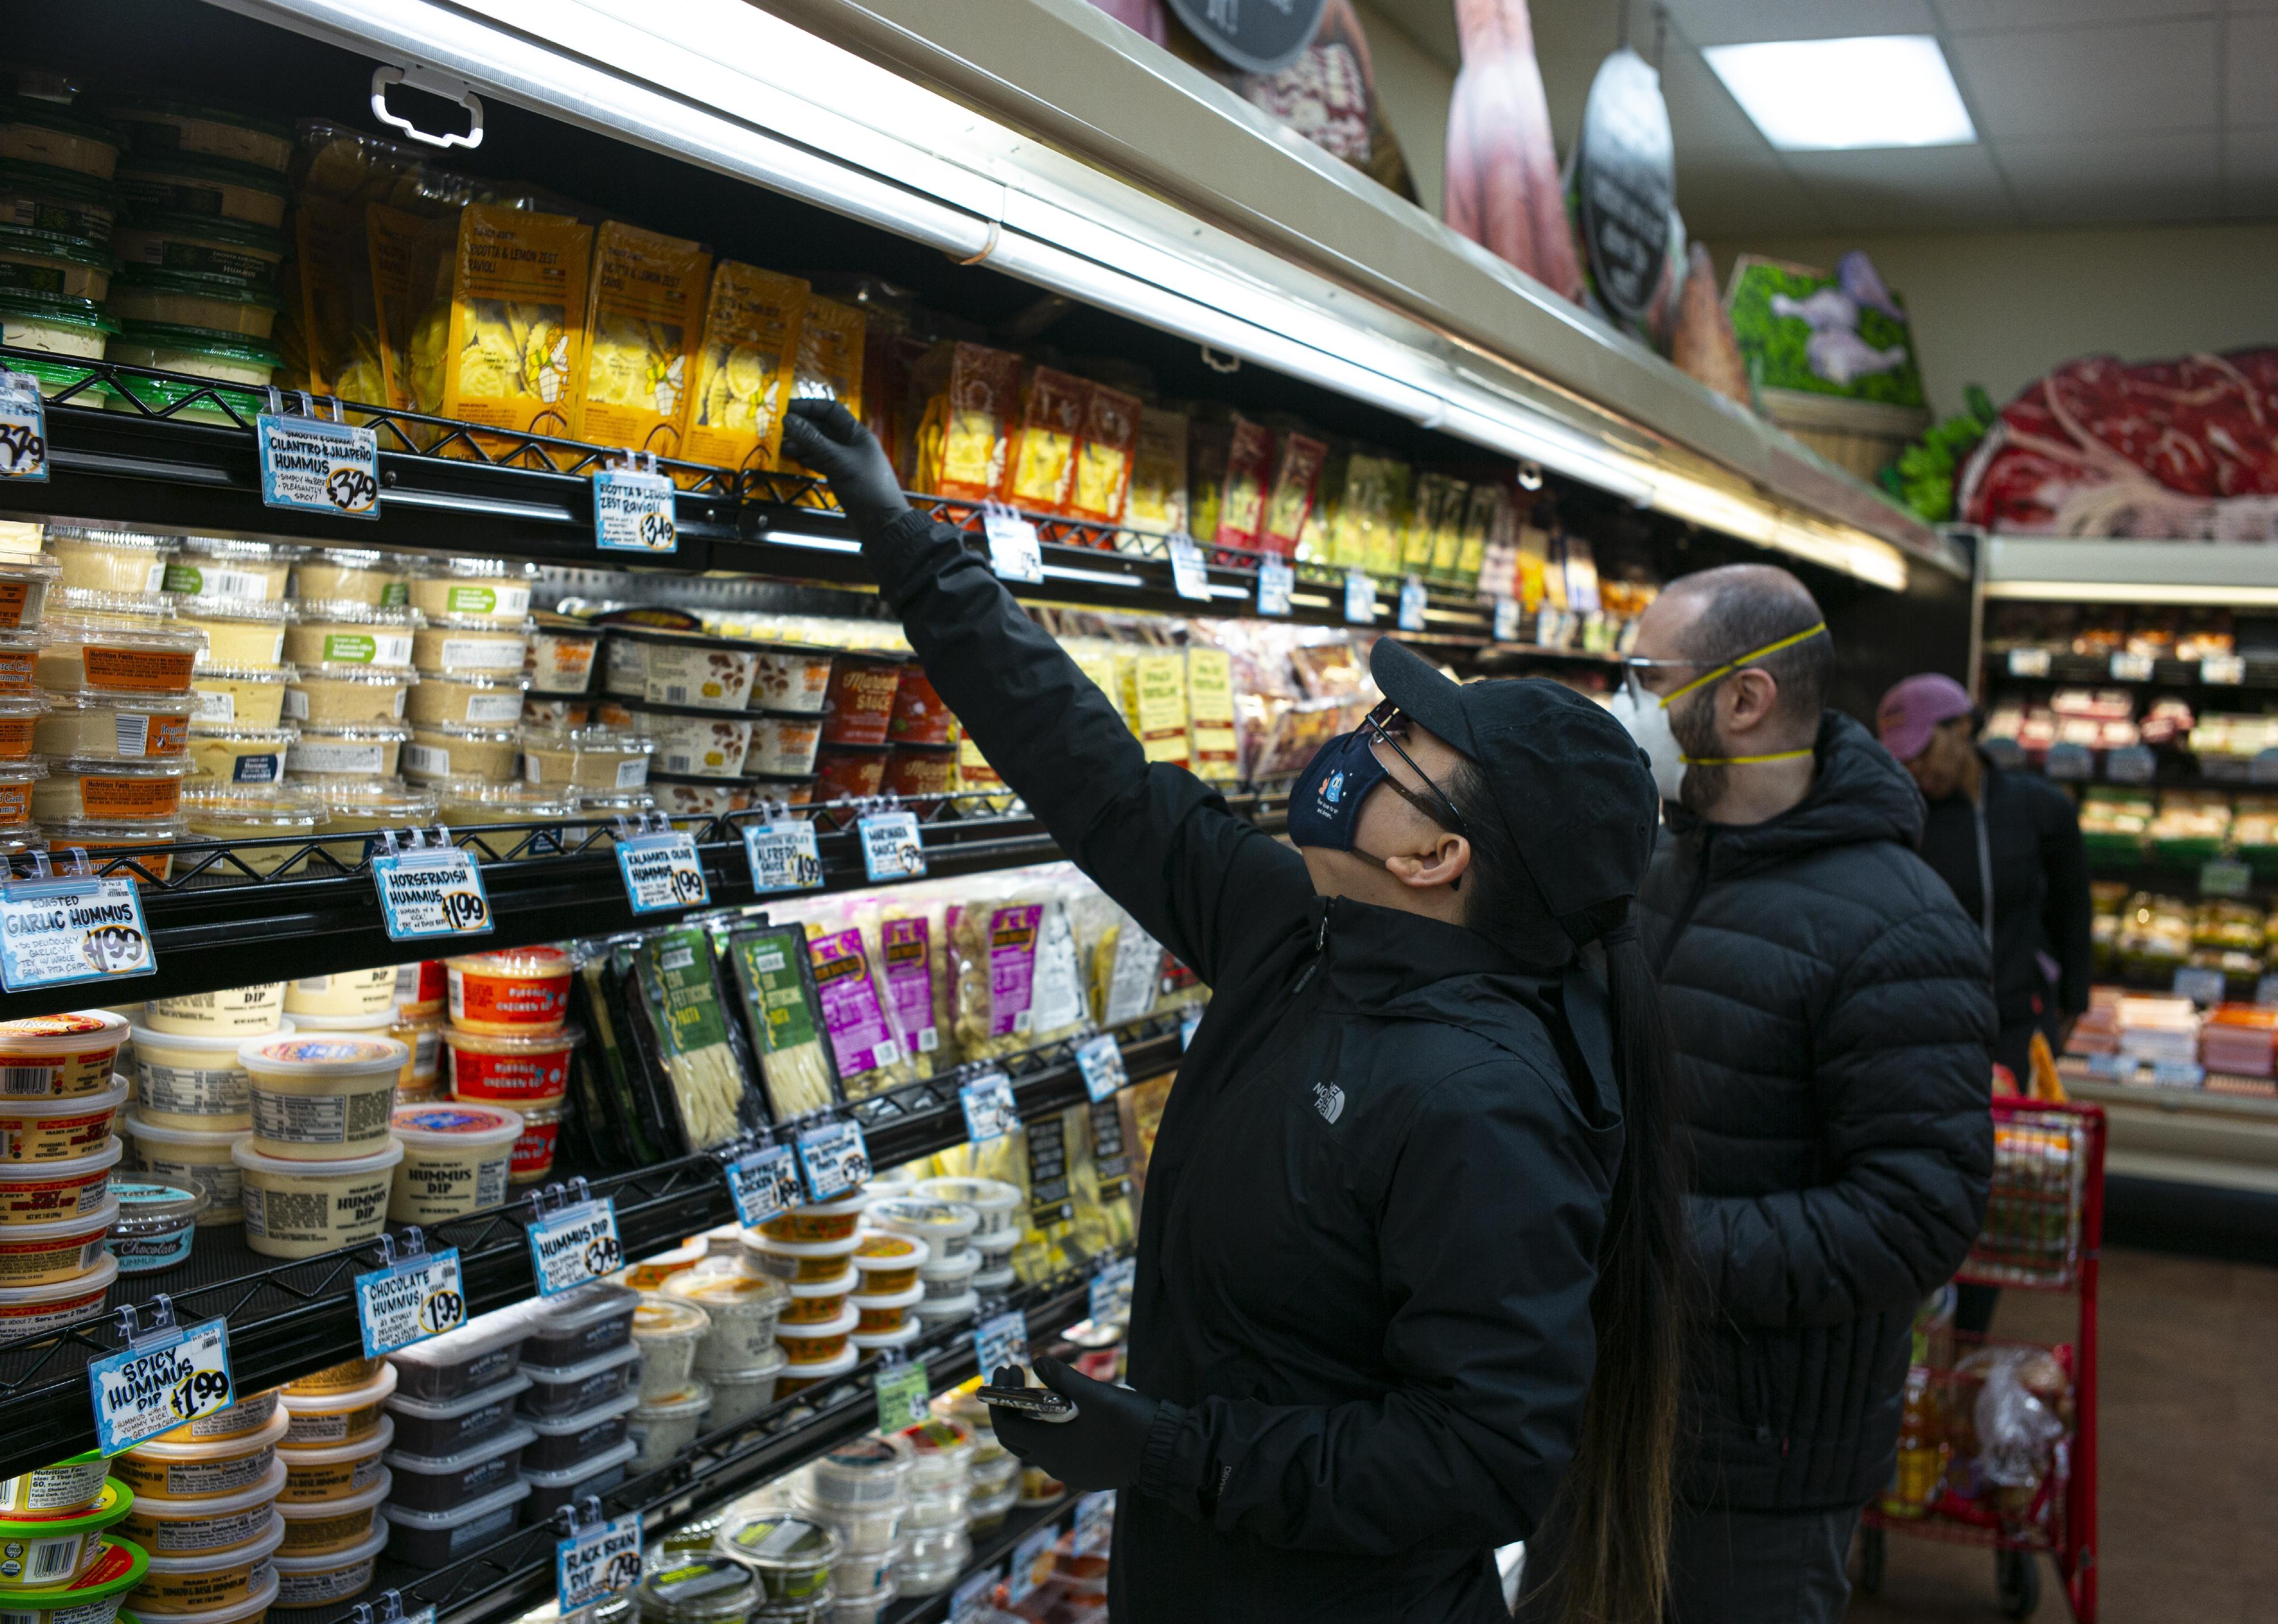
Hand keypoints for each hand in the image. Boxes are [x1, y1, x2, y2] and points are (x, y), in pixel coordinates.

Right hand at [780, 398, 908, 538]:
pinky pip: (822, 462)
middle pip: (823, 428)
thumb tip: (788, 419)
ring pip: (820, 446)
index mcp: (857, 434)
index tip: (787, 410)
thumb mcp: (838, 461)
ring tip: (783, 447)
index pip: (831, 410)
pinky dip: (809, 460)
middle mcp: (852, 444)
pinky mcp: (842, 478)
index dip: (809, 407)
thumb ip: (813, 440)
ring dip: (802, 445)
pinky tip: (796, 461)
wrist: (882, 523)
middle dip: (802, 428)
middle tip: (779, 432)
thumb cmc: (866, 487)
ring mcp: (847, 461)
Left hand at [989, 1356, 1162, 1492]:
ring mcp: (1072, 1474)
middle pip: (1018, 1438)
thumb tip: (1038, 1362)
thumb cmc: (1131, 1423)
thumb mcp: (1096, 1394)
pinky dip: (1052, 1429)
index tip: (1008, 1370)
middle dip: (1012, 1406)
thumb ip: (1064, 1379)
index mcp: (1051, 1449)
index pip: (1006, 1427)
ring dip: (1034, 1416)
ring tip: (1042, 1386)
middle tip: (1016, 1375)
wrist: (1167, 1455)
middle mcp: (1056, 1466)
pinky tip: (1066, 1410)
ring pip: (1039, 1445)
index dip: (1000, 1399)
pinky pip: (1059, 1452)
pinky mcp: (1087, 1474)